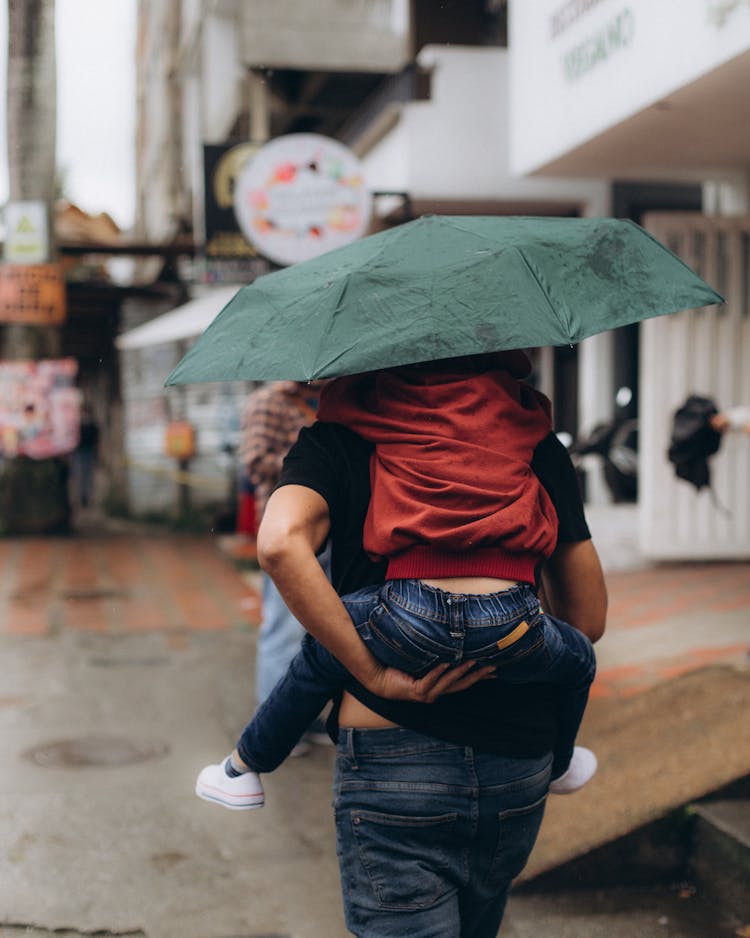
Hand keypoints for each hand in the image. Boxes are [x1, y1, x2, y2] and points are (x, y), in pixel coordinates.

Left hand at [361, 660, 494, 703]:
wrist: (378, 678)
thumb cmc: (398, 667)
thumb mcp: (421, 660)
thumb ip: (434, 653)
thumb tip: (445, 636)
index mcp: (438, 686)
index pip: (464, 681)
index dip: (480, 676)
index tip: (495, 669)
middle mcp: (435, 692)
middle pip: (462, 684)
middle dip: (478, 675)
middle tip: (493, 666)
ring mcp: (427, 694)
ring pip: (449, 683)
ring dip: (462, 671)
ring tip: (474, 660)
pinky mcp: (416, 691)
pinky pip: (430, 680)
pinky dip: (438, 672)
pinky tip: (446, 663)